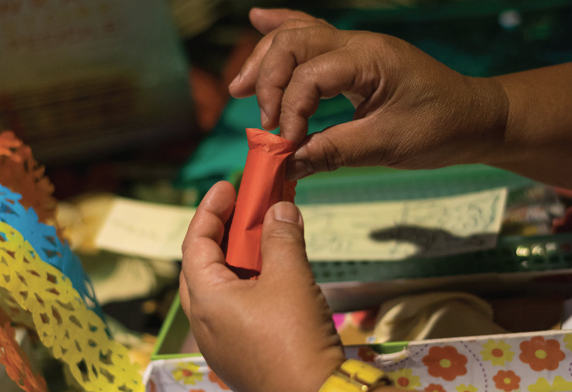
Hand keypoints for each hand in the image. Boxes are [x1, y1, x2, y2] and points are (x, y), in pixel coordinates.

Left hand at [179, 181, 344, 391]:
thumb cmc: (295, 336)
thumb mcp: (290, 277)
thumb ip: (281, 236)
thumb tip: (280, 208)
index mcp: (206, 299)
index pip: (195, 243)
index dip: (210, 210)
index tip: (228, 187)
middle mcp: (204, 321)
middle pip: (200, 264)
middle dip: (219, 233)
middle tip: (242, 211)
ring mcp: (219, 341)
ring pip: (217, 287)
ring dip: (235, 258)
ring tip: (259, 238)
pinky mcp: (238, 353)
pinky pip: (233, 307)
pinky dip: (246, 282)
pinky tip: (269, 276)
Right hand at [229, 8, 508, 180]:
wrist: (474, 116)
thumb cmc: (441, 127)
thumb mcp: (388, 145)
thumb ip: (334, 151)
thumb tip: (287, 163)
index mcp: (369, 60)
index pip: (310, 76)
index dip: (290, 111)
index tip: (286, 146)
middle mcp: (358, 44)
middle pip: (293, 42)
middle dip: (267, 78)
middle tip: (258, 117)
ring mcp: (355, 47)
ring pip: (297, 36)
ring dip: (265, 60)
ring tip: (240, 86)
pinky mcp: (354, 58)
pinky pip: (312, 34)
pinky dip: (283, 28)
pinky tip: (259, 19)